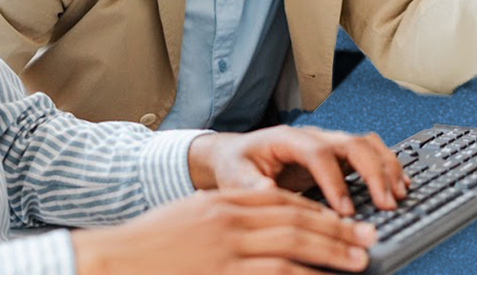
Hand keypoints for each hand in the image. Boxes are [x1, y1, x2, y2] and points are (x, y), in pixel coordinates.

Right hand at [70, 188, 376, 273]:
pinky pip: (276, 275)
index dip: (317, 210)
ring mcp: (226, 249)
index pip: (281, 200)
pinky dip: (304, 277)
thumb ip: (226, 220)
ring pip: (293, 247)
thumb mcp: (191, 219)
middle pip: (296, 220)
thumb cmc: (147, 248)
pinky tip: (323, 281)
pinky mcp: (224, 273)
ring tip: (358, 261)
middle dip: (336, 230)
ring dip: (330, 254)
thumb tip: (263, 228)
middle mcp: (228, 220)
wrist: (110, 262)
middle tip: (366, 239)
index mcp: (222, 203)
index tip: (341, 220)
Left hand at [188, 125, 407, 216]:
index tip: (345, 211)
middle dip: (373, 172)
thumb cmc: (238, 164)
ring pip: (366, 143)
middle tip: (386, 203)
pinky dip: (388, 166)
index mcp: (287, 139)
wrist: (238, 154)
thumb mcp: (235, 176)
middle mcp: (313, 136)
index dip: (335, 181)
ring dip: (386, 167)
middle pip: (351, 143)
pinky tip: (399, 186)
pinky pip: (370, 152)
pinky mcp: (337, 155)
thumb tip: (269, 190)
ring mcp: (328, 143)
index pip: (318, 154)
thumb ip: (251, 184)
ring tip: (399, 195)